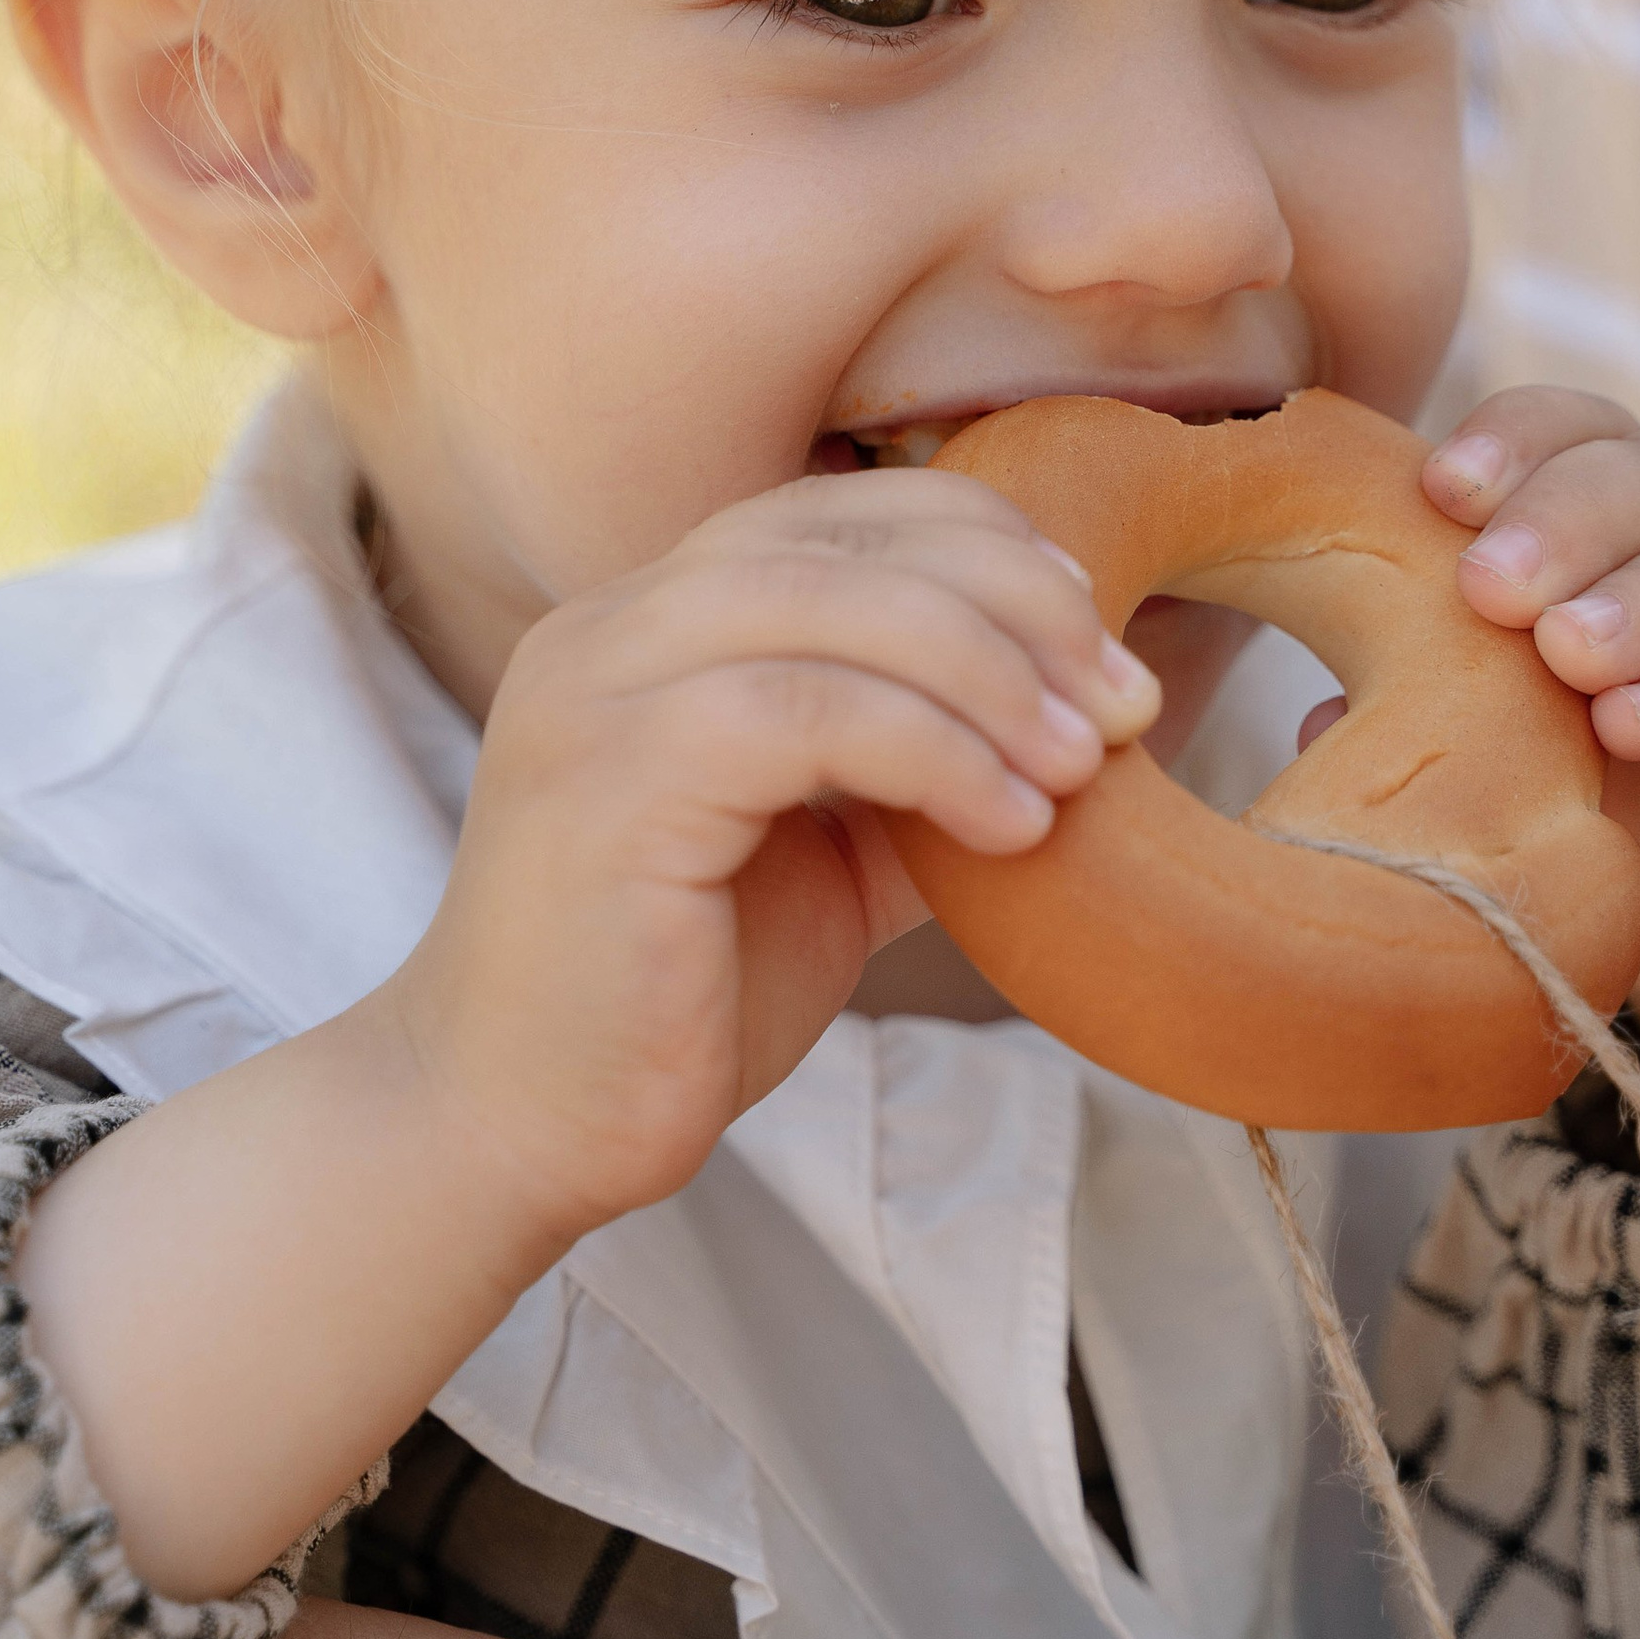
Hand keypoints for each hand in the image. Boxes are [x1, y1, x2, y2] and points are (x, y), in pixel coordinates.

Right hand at [18, 471, 1154, 1594]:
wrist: (517, 1126)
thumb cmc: (671, 999)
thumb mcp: (827, 858)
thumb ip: (919, 774)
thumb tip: (1089, 731)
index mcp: (653, 622)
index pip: (840, 511)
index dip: (989, 547)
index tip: (1098, 643)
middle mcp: (612, 626)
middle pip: (848, 535)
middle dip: (1017, 602)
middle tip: (1123, 702)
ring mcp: (598, 693)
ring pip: (833, 604)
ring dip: (991, 675)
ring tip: (1086, 766)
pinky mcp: (610, 782)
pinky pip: (805, 715)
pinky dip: (934, 755)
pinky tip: (1011, 825)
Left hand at [1423, 392, 1639, 1159]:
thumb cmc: (1608, 833)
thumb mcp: (1506, 768)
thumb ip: (1430, 721)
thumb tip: (1311, 718)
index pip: (1581, 430)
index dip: (1515, 444)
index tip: (1435, 490)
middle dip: (1567, 519)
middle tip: (1488, 583)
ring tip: (1566, 655)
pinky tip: (1638, 721)